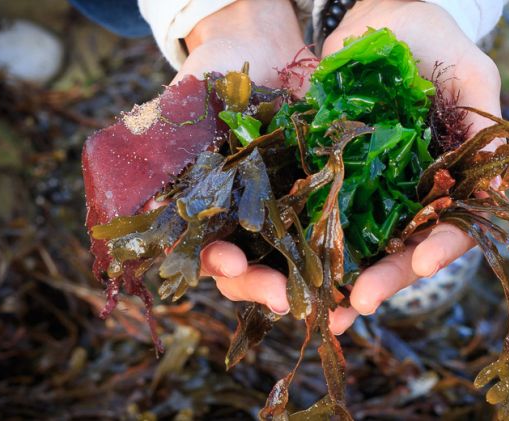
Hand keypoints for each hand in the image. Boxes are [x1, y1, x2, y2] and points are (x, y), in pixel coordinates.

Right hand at [179, 0, 315, 314]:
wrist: (262, 47)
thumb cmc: (213, 74)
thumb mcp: (184, 103)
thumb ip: (169, 143)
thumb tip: (150, 196)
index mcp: (198, 206)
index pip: (197, 249)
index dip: (212, 262)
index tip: (232, 262)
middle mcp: (235, 220)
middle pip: (244, 271)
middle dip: (262, 287)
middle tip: (286, 298)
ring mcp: (276, 215)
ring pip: (285, 267)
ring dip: (304, 290)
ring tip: (327, 308)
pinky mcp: (315, 203)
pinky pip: (326, 240)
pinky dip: (339, 263)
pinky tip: (358, 283)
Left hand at [322, 0, 503, 333]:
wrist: (379, 14)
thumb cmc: (435, 40)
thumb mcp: (470, 73)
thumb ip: (484, 122)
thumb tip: (496, 182)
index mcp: (452, 180)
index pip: (453, 226)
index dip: (440, 249)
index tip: (423, 266)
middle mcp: (412, 194)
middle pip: (402, 249)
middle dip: (382, 278)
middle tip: (355, 304)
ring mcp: (370, 189)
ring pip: (358, 245)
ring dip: (337, 277)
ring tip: (316, 304)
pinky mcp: (331, 174)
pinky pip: (316, 213)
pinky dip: (302, 240)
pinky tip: (283, 261)